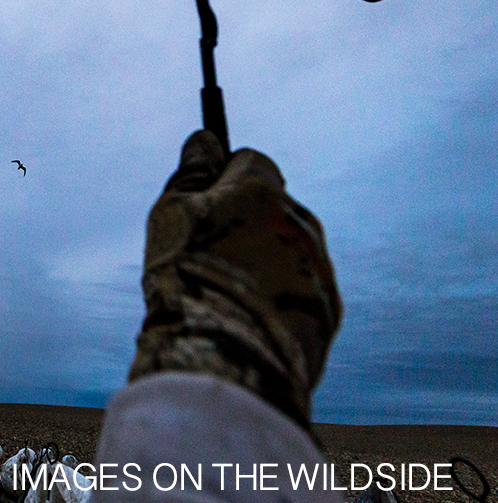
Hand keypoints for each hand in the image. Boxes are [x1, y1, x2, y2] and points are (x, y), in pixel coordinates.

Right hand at [129, 131, 341, 427]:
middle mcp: (299, 220)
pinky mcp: (329, 310)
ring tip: (231, 298)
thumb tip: (206, 138)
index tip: (205, 204)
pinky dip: (282, 298)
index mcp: (262, 191)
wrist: (227, 364)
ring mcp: (318, 265)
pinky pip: (303, 289)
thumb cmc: (190, 281)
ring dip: (267, 260)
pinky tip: (252, 322)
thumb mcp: (173, 215)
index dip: (224, 179)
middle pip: (273, 205)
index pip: (250, 160)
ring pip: (290, 248)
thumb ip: (192, 171)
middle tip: (212, 257)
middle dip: (248, 220)